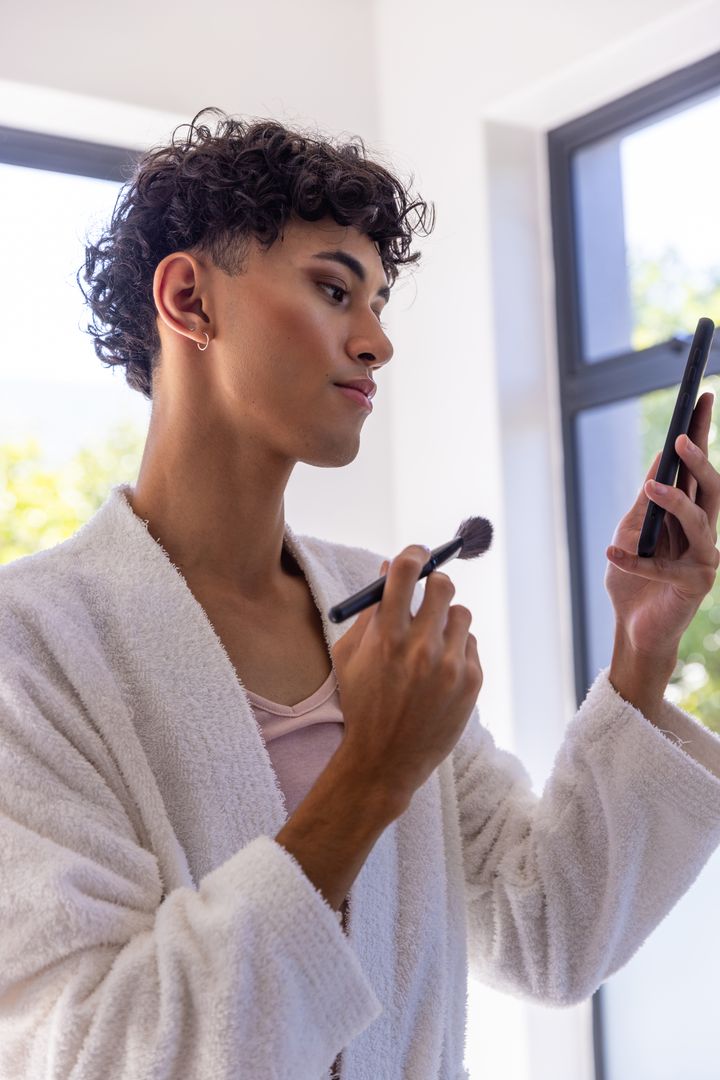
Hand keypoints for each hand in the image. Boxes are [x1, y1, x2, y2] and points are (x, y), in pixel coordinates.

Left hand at [605, 391, 719, 661]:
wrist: (630, 628)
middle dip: (700, 459)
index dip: (703, 432)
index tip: (702, 397)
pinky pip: (664, 565)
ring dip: (674, 500)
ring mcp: (705, 557)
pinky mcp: (696, 584)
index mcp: (690, 513)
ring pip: (700, 519)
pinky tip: (612, 554)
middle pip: (712, 486)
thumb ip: (646, 502)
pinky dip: (634, 560)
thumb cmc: (632, 580)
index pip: (700, 467)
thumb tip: (660, 461)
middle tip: (681, 437)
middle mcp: (705, 531)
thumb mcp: (632, 531)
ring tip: (651, 486)